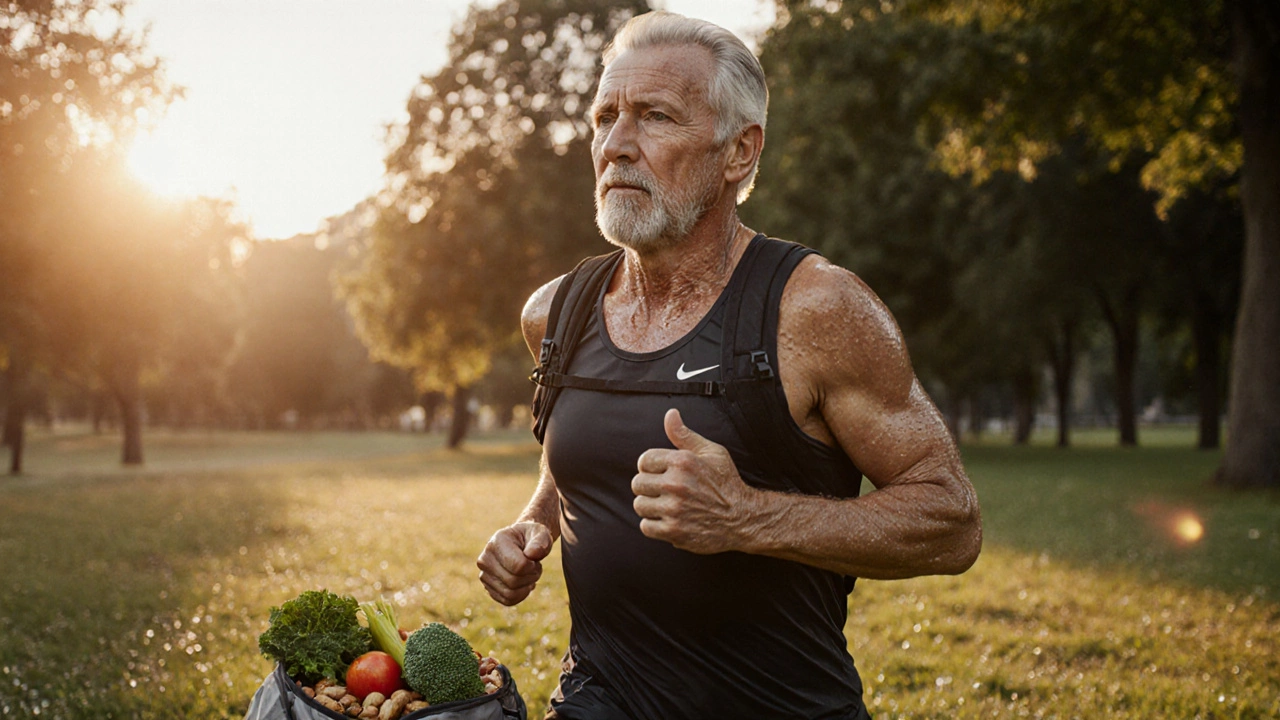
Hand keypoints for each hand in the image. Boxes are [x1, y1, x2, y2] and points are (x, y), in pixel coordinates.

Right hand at [477, 521, 553, 605]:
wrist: (520, 544)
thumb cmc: (531, 538)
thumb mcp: (540, 533)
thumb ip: (541, 541)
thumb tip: (531, 555)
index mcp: (496, 542)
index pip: (518, 566)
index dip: (532, 566)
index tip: (534, 558)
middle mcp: (485, 559)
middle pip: (513, 581)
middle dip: (531, 576)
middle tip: (535, 567)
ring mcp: (484, 575)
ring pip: (510, 594)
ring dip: (526, 586)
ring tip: (529, 573)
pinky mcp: (488, 588)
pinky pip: (508, 600)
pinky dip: (521, 595)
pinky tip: (523, 583)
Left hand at [631, 408, 758, 553]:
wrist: (743, 518)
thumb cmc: (726, 483)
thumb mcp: (711, 452)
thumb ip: (684, 435)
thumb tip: (670, 414)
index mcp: (683, 461)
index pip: (644, 460)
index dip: (651, 467)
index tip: (661, 473)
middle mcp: (676, 484)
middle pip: (637, 483)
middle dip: (648, 486)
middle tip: (663, 491)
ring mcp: (674, 509)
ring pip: (640, 505)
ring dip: (650, 506)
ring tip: (666, 505)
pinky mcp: (674, 531)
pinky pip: (646, 526)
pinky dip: (654, 525)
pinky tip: (668, 520)